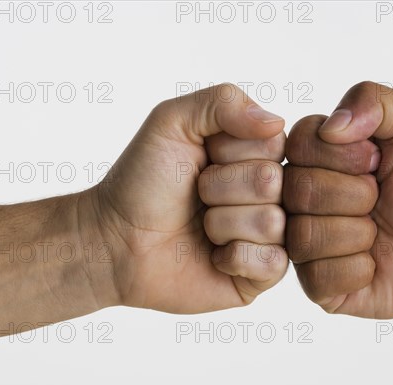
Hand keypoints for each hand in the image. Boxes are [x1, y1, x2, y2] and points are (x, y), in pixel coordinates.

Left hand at [81, 83, 288, 312]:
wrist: (116, 240)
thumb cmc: (143, 180)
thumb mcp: (172, 122)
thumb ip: (223, 102)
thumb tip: (276, 122)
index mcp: (256, 154)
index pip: (274, 143)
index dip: (229, 154)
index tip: (200, 162)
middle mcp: (270, 193)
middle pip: (273, 182)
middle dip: (219, 189)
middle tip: (196, 197)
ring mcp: (269, 235)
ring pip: (272, 222)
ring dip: (221, 224)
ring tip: (200, 227)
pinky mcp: (262, 274)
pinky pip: (273, 262)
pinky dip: (235, 258)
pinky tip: (214, 257)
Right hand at [283, 81, 392, 317]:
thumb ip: (373, 101)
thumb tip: (331, 127)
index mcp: (315, 157)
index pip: (297, 144)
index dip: (343, 156)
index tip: (377, 162)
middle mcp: (300, 198)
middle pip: (297, 191)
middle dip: (355, 195)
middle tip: (380, 199)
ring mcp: (305, 242)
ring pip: (303, 236)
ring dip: (357, 234)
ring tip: (377, 232)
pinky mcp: (316, 284)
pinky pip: (316, 277)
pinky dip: (358, 269)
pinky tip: (374, 263)